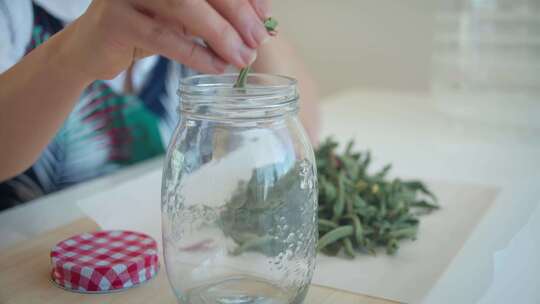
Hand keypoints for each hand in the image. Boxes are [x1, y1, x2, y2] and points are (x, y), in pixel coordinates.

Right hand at [59, 0, 271, 79]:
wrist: (91, 49)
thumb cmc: (144, 27)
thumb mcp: (182, 16)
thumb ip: (213, 15)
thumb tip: (258, 28)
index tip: (266, 17)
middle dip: (237, 14)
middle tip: (258, 40)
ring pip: (184, 8)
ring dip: (219, 35)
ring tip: (241, 58)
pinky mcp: (116, 20)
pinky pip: (163, 37)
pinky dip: (194, 54)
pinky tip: (217, 67)